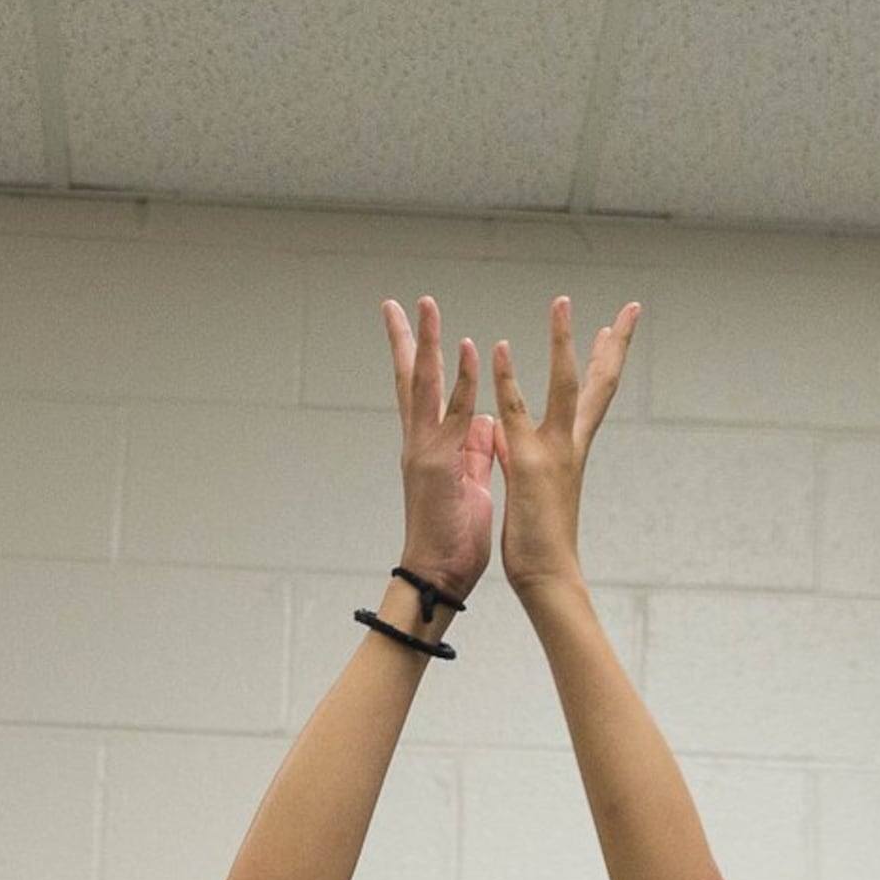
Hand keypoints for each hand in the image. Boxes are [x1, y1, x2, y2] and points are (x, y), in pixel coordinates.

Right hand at [385, 297, 495, 602]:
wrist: (438, 576)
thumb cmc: (453, 537)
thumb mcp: (469, 484)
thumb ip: (473, 449)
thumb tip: (483, 420)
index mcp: (430, 448)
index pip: (421, 394)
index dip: (418, 359)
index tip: (412, 326)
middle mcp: (419, 443)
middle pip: (408, 380)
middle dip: (404, 340)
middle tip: (395, 303)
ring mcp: (424, 451)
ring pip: (422, 386)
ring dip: (426, 343)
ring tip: (426, 305)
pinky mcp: (436, 464)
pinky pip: (452, 413)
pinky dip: (459, 379)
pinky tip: (466, 347)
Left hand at [490, 296, 640, 595]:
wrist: (547, 577)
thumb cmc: (540, 542)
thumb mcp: (530, 487)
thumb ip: (520, 454)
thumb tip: (505, 434)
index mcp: (573, 450)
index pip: (595, 395)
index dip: (606, 360)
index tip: (612, 326)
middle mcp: (572, 444)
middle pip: (602, 382)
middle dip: (617, 342)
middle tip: (633, 305)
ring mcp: (554, 451)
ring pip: (565, 385)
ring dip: (564, 342)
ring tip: (563, 303)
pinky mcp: (528, 464)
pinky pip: (516, 413)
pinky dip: (508, 379)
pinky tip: (500, 347)